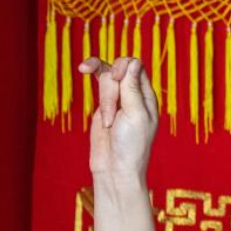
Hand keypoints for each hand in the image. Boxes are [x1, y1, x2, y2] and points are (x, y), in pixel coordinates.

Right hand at [77, 56, 158, 176]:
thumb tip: (133, 61)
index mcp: (147, 98)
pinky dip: (92, 74)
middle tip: (112, 115)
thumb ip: (132, 88)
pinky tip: (83, 68)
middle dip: (110, 88)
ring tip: (107, 122)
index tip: (115, 77)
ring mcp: (118, 99)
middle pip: (118, 71)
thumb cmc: (131, 146)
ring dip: (104, 97)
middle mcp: (134, 96)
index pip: (136, 66)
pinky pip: (99, 83)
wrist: (115, 168)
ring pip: (106, 78)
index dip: (123, 66)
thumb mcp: (135, 115)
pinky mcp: (104, 104)